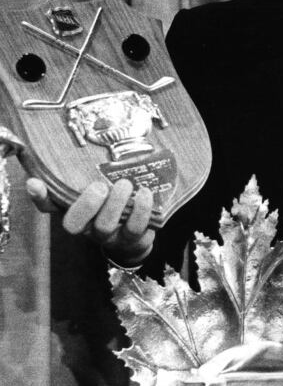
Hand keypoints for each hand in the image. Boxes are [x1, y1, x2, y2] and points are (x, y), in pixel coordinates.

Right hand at [25, 177, 154, 266]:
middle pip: (75, 223)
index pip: (49, 207)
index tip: (34, 182)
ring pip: (106, 225)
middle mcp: (87, 228)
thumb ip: (90, 179)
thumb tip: (81, 146)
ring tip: (125, 184)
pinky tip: (145, 193)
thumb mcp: (101, 194)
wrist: (136, 238)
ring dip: (115, 204)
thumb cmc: (114, 208)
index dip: (40, 197)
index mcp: (75, 213)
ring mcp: (109, 236)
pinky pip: (135, 227)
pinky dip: (141, 209)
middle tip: (100, 186)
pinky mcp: (132, 239)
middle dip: (86, 203)